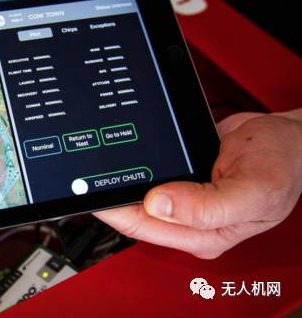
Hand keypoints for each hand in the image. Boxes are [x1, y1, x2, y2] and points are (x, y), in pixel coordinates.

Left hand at [93, 109, 301, 258]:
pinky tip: (130, 154)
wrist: (289, 137)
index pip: (146, 227)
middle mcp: (191, 221)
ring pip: (141, 192)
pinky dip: (140, 165)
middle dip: (114, 195)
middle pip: (137, 212)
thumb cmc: (282, 165)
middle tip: (90, 173)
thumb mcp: (254, 191)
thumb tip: (157, 204)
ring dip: (126, 179)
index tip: (92, 193)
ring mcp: (186, 198)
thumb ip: (206, 206)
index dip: (115, 211)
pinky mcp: (183, 177)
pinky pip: (152, 173)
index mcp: (206, 235)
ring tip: (104, 162)